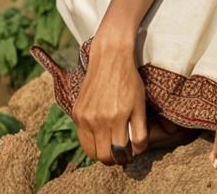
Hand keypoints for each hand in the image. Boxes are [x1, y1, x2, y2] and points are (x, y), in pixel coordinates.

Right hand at [71, 34, 148, 165]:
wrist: (110, 58)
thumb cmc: (129, 80)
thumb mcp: (140, 104)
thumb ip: (140, 131)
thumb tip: (136, 152)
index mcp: (117, 118)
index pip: (120, 153)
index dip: (126, 156)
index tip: (129, 153)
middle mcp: (99, 120)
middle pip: (104, 157)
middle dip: (113, 158)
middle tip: (119, 152)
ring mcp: (85, 117)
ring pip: (91, 151)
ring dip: (100, 152)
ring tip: (110, 144)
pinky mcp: (77, 113)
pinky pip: (82, 138)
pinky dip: (91, 141)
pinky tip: (100, 133)